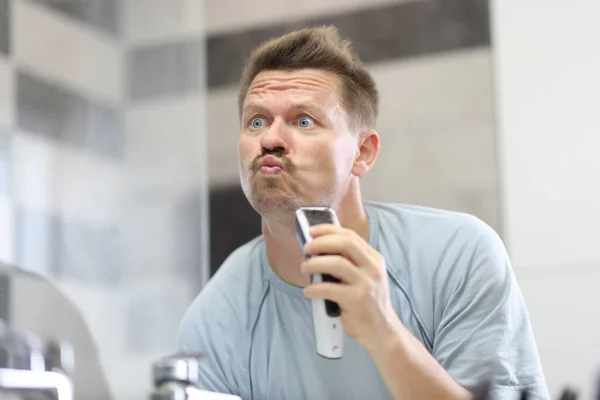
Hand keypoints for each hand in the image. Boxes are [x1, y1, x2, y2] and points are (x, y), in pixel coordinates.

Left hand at [301, 224, 400, 350]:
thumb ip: (349, 262)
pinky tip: (308, 291)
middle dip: (321, 243)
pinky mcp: (357, 300)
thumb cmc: (368, 302)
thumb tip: (317, 249)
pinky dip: (314, 288)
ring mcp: (366, 284)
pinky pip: (329, 289)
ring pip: (336, 263)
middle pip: (344, 244)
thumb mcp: (366, 276)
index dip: (328, 230)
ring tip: (305, 269)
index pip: (350, 236)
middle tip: (306, 248)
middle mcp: (373, 268)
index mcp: (374, 259)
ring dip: (314, 264)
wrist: (382, 330)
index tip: (312, 231)